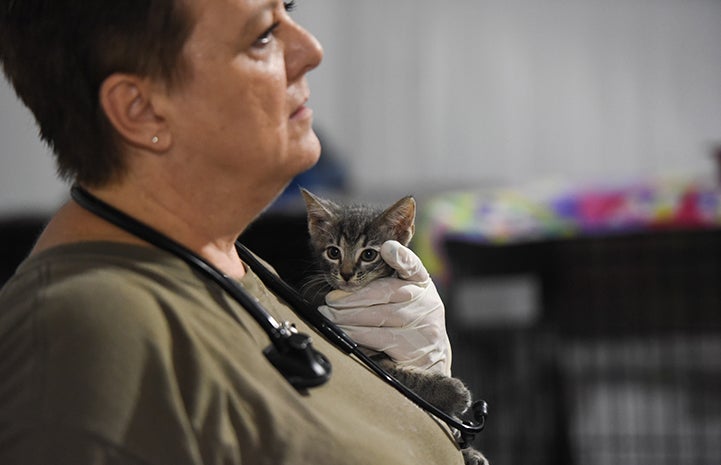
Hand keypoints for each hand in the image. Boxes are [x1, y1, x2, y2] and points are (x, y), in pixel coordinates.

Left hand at [318, 240, 451, 374]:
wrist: (431, 356)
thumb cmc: (408, 317)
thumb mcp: (404, 293)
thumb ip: (384, 280)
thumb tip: (352, 279)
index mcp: (421, 282)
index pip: (412, 265)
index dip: (400, 257)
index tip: (386, 248)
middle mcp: (425, 300)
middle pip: (385, 292)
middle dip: (352, 296)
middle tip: (330, 299)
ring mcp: (421, 325)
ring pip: (378, 316)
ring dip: (347, 316)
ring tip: (330, 315)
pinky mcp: (411, 347)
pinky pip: (377, 338)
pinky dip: (355, 334)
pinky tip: (343, 332)